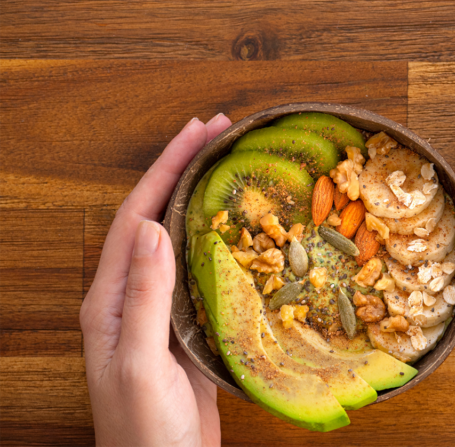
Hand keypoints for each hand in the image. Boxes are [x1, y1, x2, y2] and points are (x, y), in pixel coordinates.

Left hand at [80, 115, 230, 446]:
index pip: (138, 215)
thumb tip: (155, 226)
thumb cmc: (143, 430)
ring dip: (205, 198)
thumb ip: (145, 295)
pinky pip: (204, 271)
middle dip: (186, 169)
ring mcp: (160, 312)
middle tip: (223, 131)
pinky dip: (224, 241)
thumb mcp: (139, 361)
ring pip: (182, 239)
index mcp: (112, 298)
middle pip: (158, 216)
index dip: (167, 167)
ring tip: (235, 166)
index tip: (200, 130)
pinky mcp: (187, 330)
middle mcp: (132, 296)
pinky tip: (248, 233)